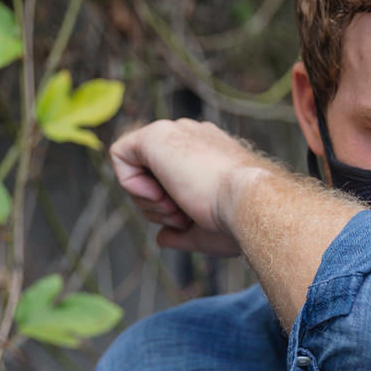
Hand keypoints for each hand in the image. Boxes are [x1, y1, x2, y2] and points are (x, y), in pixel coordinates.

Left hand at [109, 119, 270, 255]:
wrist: (250, 204)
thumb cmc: (237, 221)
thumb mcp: (205, 232)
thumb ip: (180, 233)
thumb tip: (162, 238)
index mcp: (210, 154)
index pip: (172, 177)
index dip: (169, 206)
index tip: (188, 220)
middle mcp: (193, 138)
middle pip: (151, 174)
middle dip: (156, 206)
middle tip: (179, 217)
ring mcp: (177, 133)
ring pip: (137, 168)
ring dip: (147, 202)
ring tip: (177, 209)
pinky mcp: (156, 134)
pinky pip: (120, 155)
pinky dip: (129, 183)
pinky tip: (156, 195)